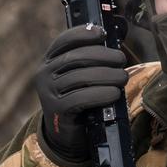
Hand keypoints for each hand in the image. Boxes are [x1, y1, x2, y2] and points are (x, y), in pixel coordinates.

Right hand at [34, 24, 126, 162]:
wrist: (66, 132)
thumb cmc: (78, 98)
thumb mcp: (80, 75)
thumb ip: (90, 59)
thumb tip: (114, 41)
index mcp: (50, 60)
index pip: (64, 40)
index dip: (83, 34)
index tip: (103, 34)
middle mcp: (44, 74)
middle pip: (75, 57)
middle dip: (102, 56)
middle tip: (122, 60)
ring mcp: (48, 92)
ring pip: (80, 77)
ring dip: (106, 75)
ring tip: (122, 78)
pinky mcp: (57, 110)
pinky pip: (80, 98)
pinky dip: (101, 94)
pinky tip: (114, 94)